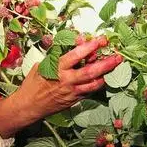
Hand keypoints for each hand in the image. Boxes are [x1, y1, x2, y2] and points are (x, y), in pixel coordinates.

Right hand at [0, 38, 122, 137]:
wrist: (29, 106)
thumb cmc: (33, 83)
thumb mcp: (42, 65)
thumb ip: (58, 55)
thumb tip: (74, 43)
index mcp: (56, 69)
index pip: (75, 56)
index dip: (88, 47)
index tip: (99, 40)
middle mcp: (66, 81)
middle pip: (90, 71)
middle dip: (105, 63)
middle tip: (117, 55)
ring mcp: (71, 92)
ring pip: (93, 83)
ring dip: (106, 73)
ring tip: (115, 64)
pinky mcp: (74, 100)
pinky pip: (90, 91)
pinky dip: (97, 83)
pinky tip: (102, 76)